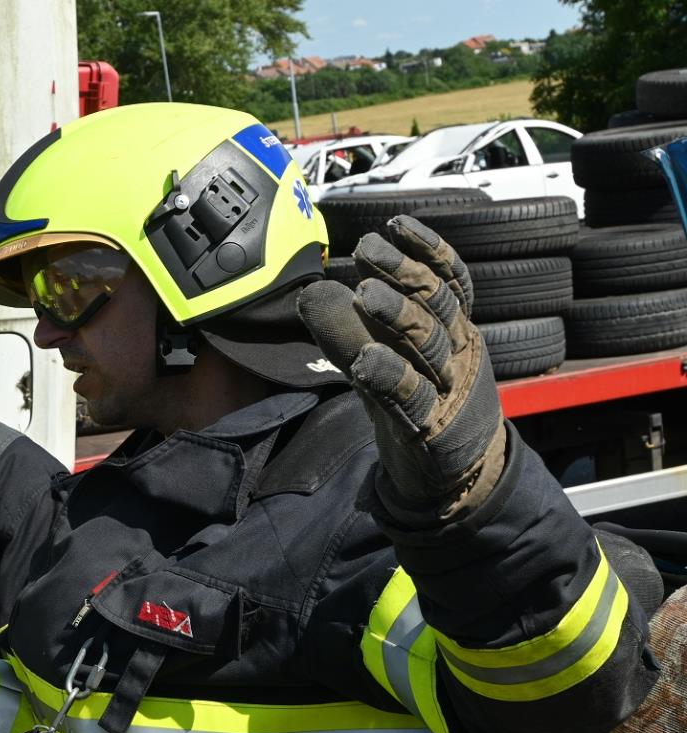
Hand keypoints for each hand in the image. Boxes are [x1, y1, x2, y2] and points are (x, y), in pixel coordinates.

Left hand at [297, 214, 505, 525]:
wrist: (449, 472)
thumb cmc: (415, 403)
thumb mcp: (384, 360)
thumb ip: (352, 328)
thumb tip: (313, 291)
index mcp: (451, 330)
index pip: (448, 281)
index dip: (427, 250)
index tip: (395, 224)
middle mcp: (454, 353)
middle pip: (437, 306)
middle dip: (404, 274)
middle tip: (368, 249)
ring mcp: (446, 390)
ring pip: (429, 346)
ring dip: (398, 316)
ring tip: (365, 294)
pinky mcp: (431, 428)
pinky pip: (413, 399)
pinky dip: (391, 377)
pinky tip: (367, 360)